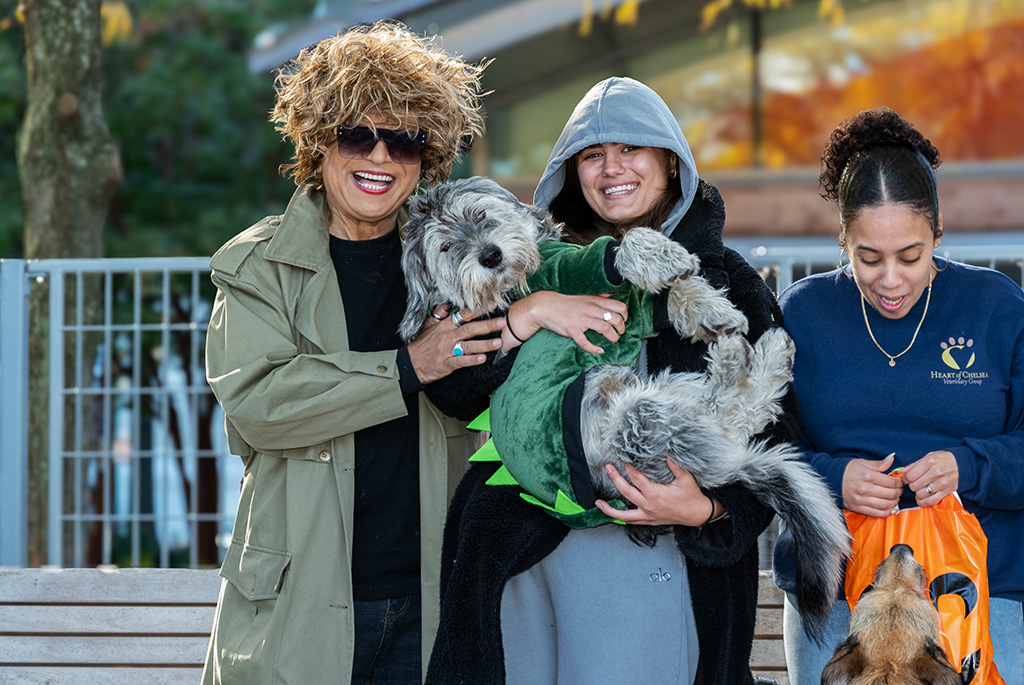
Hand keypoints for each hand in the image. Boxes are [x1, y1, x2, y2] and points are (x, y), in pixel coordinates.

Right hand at [406, 305, 504, 383]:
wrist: (410, 364)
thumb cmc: (421, 345)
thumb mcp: (428, 325)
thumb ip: (439, 314)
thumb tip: (447, 305)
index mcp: (444, 326)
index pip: (464, 315)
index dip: (479, 310)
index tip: (493, 305)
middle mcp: (448, 337)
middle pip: (470, 329)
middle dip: (487, 325)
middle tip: (502, 322)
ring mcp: (447, 351)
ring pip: (469, 346)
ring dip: (484, 344)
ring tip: (499, 342)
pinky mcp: (447, 364)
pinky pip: (461, 361)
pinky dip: (472, 360)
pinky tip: (483, 359)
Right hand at [503, 291, 628, 353]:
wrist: (545, 306)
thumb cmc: (565, 302)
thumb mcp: (584, 295)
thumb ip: (598, 296)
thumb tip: (611, 295)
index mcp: (594, 301)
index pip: (619, 306)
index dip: (625, 315)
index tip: (623, 321)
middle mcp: (590, 309)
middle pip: (615, 318)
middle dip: (621, 328)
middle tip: (619, 333)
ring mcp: (582, 320)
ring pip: (605, 329)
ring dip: (613, 337)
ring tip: (613, 340)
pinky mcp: (572, 330)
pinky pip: (585, 342)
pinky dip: (594, 348)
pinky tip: (599, 350)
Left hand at [594, 460, 718, 526]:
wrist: (697, 514)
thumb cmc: (691, 497)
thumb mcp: (686, 479)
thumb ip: (675, 466)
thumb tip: (667, 454)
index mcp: (655, 494)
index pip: (636, 478)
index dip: (629, 468)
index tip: (624, 460)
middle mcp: (648, 505)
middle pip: (625, 491)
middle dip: (615, 478)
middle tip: (608, 468)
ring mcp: (647, 515)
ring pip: (623, 514)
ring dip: (609, 508)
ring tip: (598, 503)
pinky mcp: (649, 520)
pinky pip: (631, 521)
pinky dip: (620, 518)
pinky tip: (612, 514)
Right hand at [841, 454, 903, 516]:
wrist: (829, 478)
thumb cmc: (846, 470)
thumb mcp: (861, 462)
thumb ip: (878, 464)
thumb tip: (892, 460)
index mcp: (867, 476)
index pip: (891, 482)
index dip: (899, 483)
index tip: (900, 482)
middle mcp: (865, 489)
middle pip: (891, 494)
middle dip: (899, 492)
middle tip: (899, 490)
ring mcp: (861, 500)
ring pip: (886, 505)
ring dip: (894, 503)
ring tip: (895, 498)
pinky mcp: (857, 508)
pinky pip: (877, 513)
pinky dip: (886, 512)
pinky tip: (889, 508)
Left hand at [900, 450, 957, 506]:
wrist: (963, 464)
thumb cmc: (943, 459)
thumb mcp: (928, 457)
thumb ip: (913, 465)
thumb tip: (899, 472)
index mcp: (929, 461)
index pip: (910, 475)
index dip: (905, 479)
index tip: (906, 480)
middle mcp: (936, 472)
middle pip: (914, 486)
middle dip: (912, 486)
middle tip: (915, 483)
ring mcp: (942, 483)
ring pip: (921, 494)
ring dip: (918, 494)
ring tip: (920, 490)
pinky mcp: (947, 491)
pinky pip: (931, 501)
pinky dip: (924, 502)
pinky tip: (921, 499)